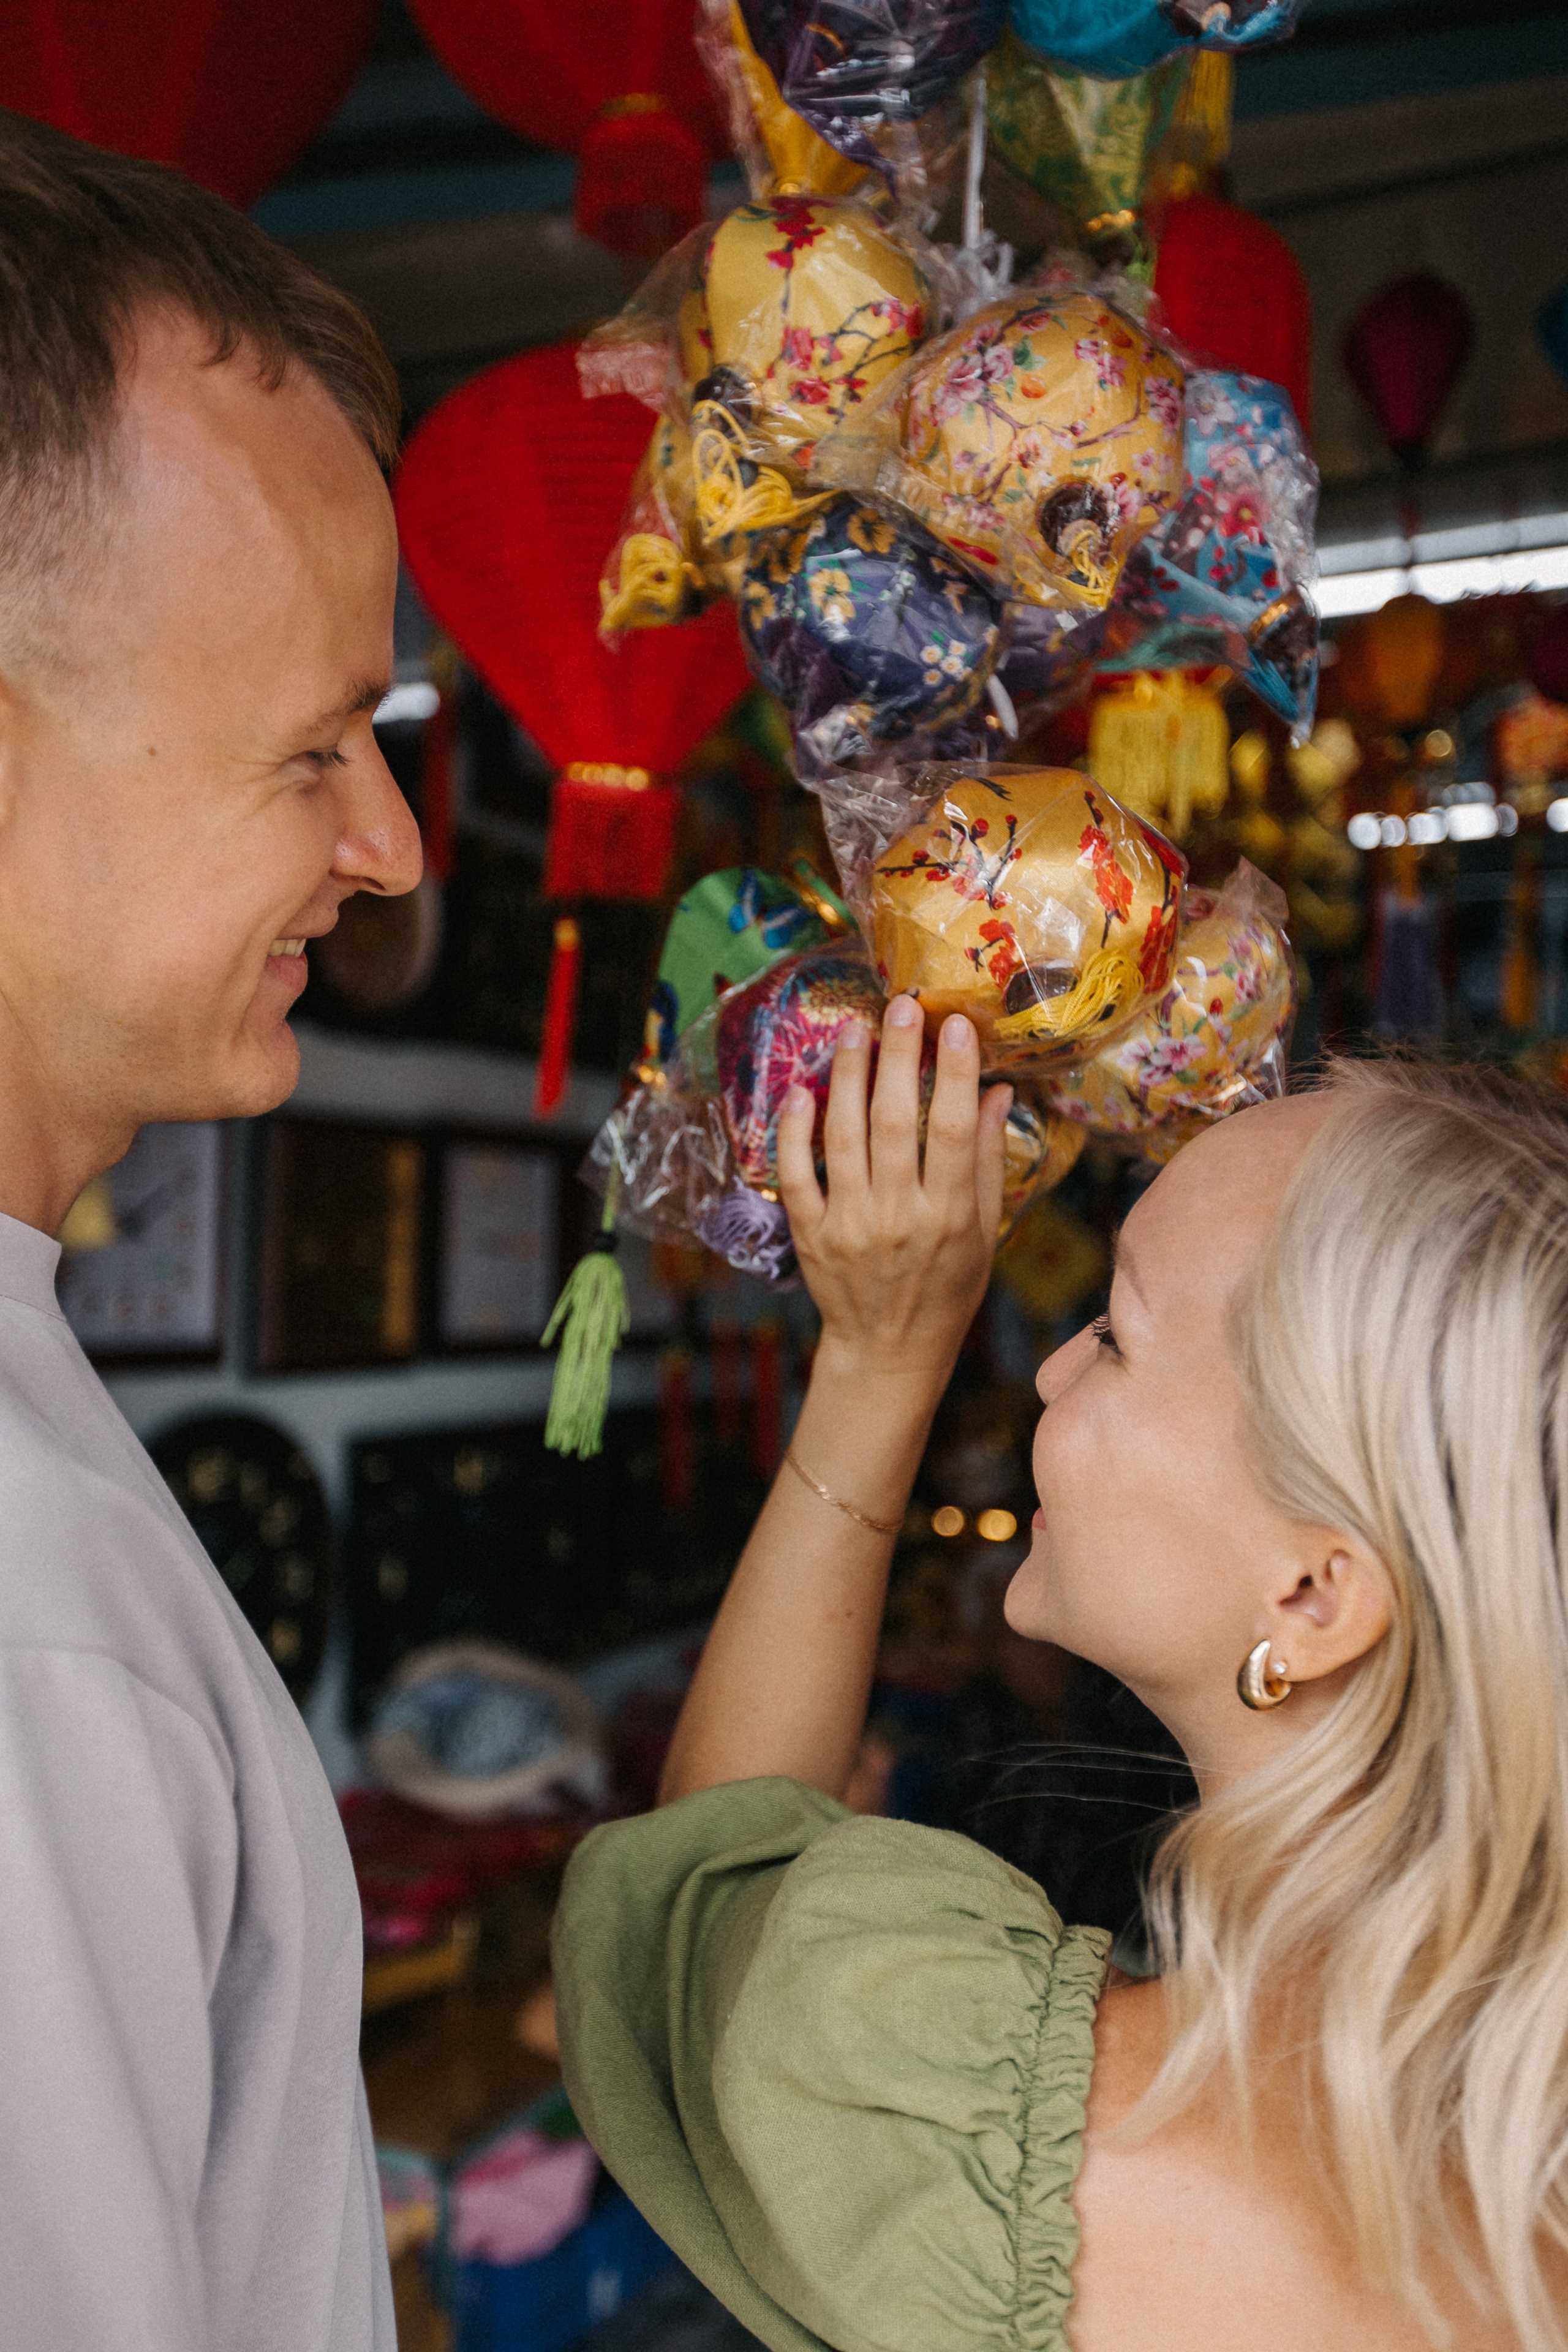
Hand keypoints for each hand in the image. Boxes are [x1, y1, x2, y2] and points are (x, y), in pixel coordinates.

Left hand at [777, 995, 1010, 1396]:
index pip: (948, 1131)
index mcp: (947, 1216)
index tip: (954, 1025)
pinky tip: (802, 1090)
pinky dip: (794, 1130)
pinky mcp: (809, 1233)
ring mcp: (847, 1224)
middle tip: (900, 1006)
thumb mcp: (984, 1232)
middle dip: (897, 1057)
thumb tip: (996, 1090)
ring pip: (842, 1137)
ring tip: (855, 1031)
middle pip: (892, 1122)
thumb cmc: (947, 1288)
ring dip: (846, 1077)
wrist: (890, 1350)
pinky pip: (795, 1173)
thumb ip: (984, 1159)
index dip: (953, 1074)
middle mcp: (896, 1216)